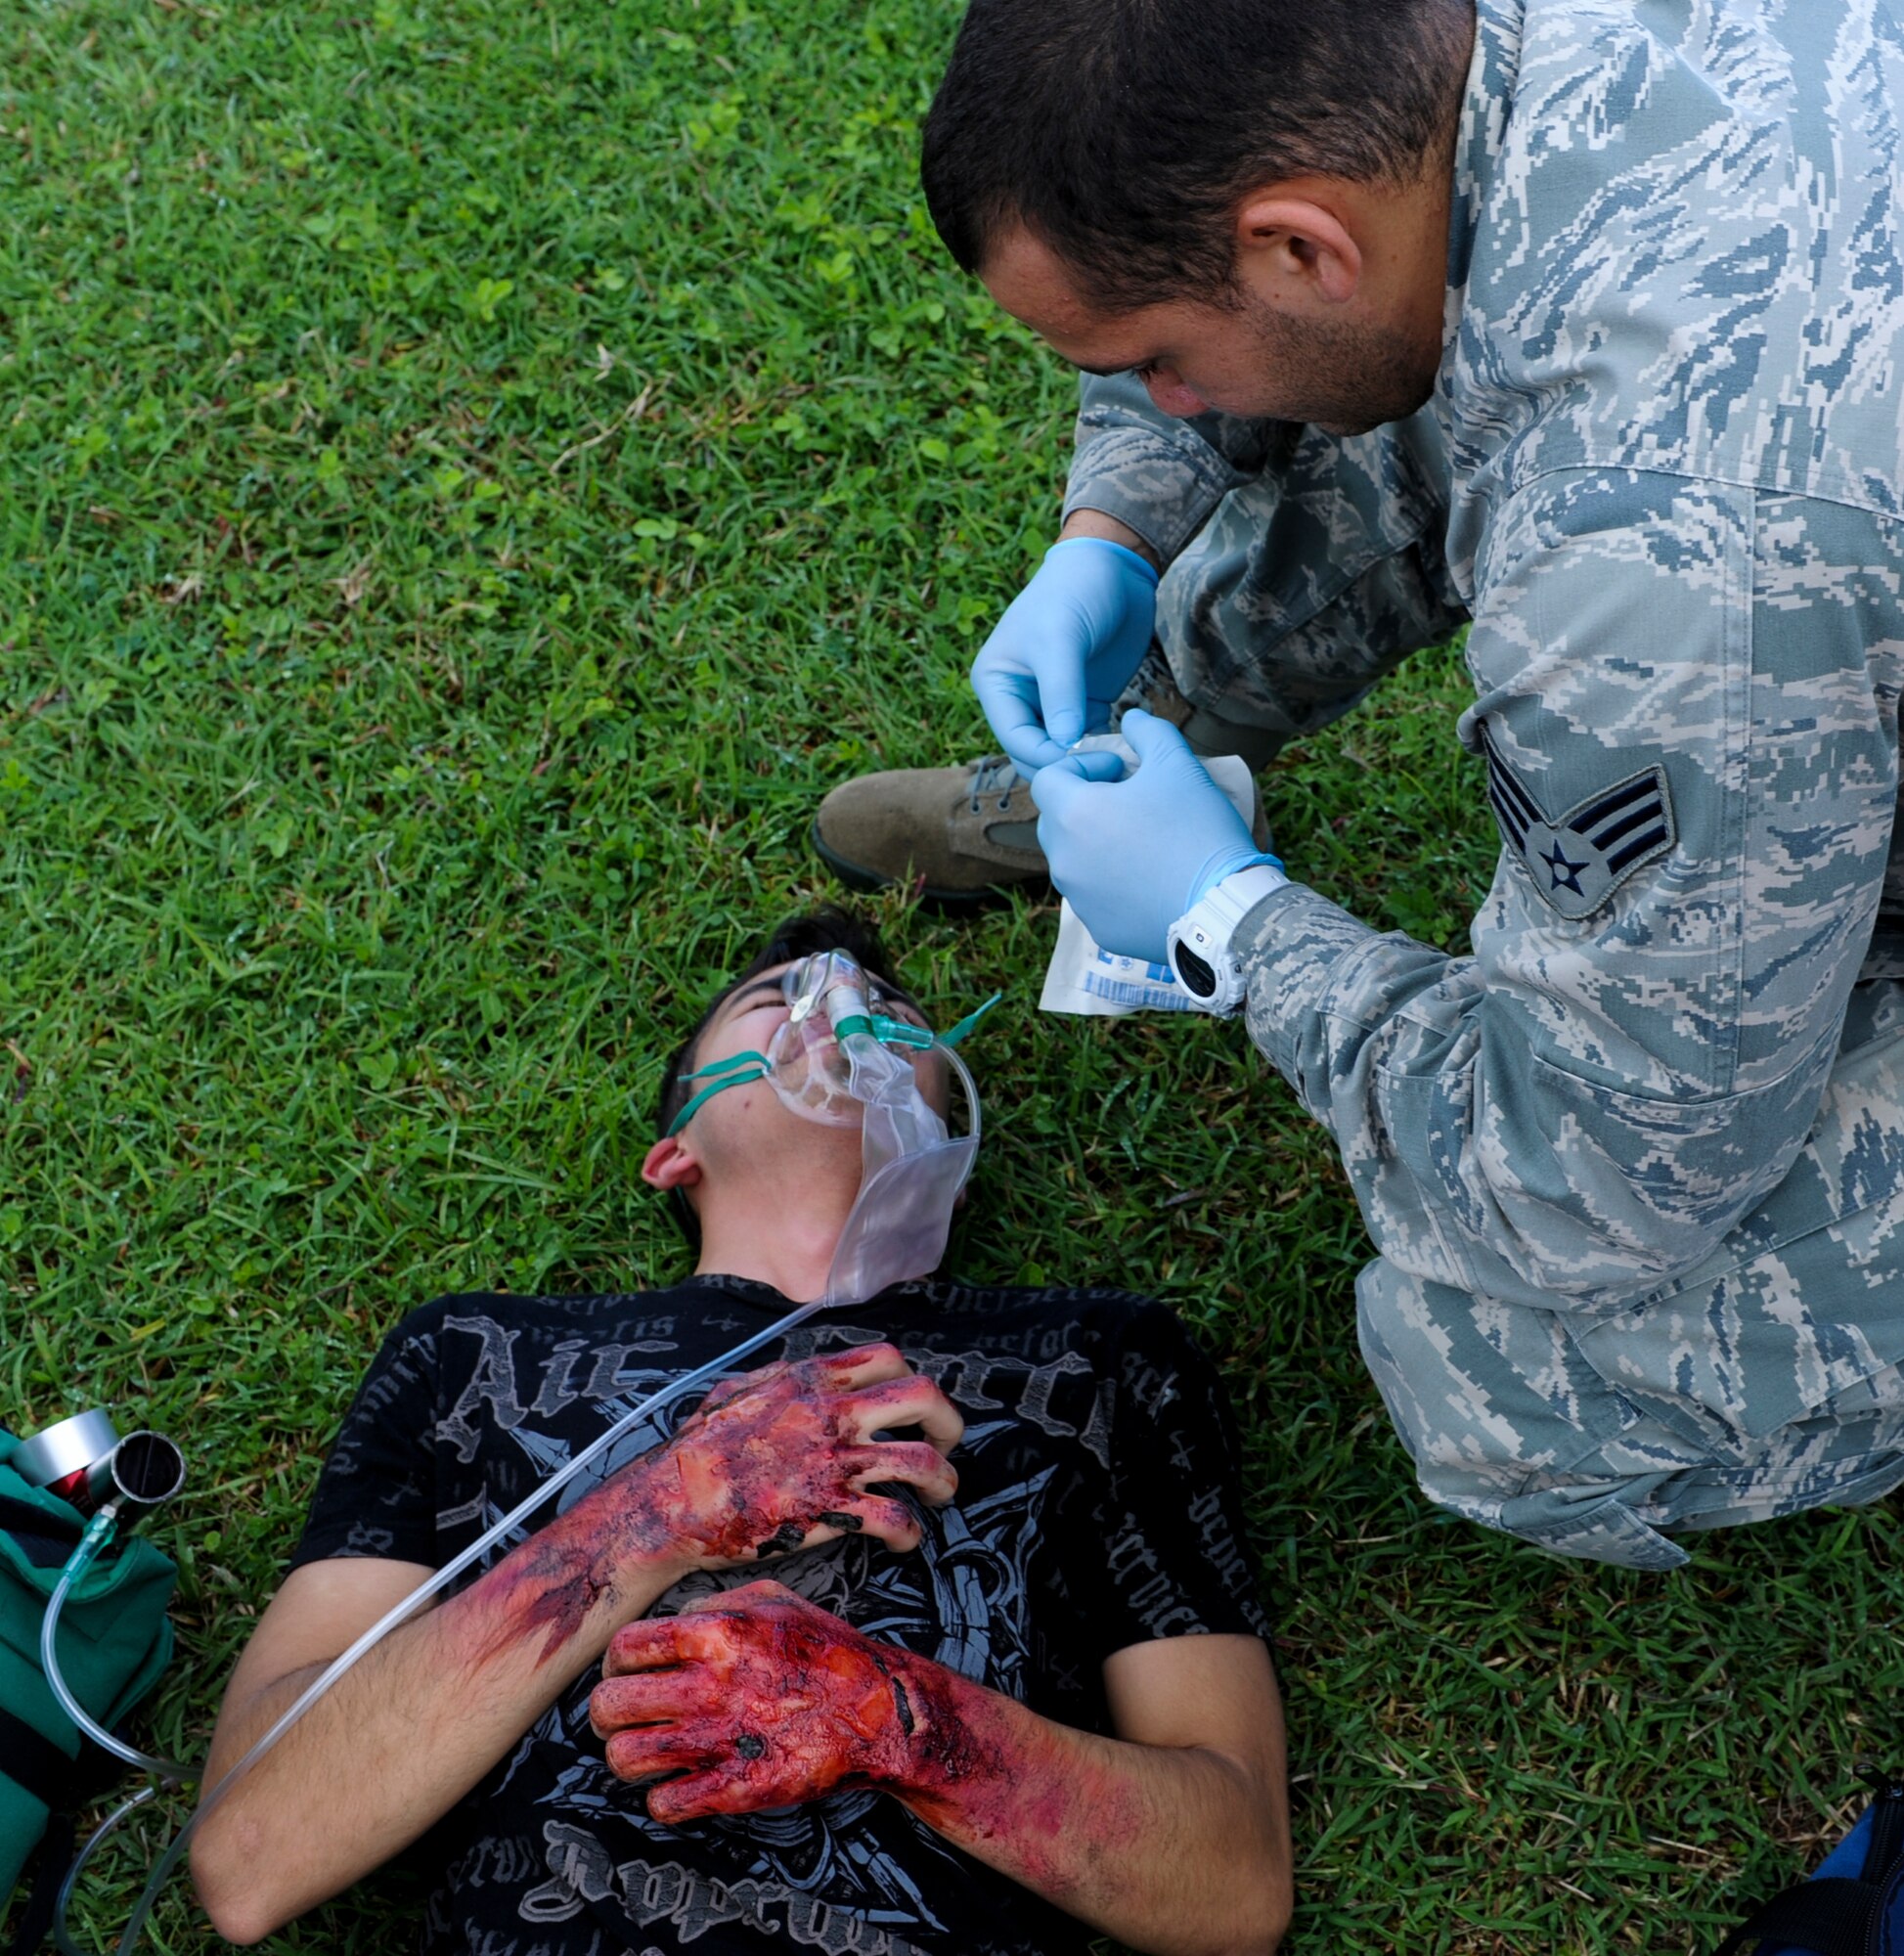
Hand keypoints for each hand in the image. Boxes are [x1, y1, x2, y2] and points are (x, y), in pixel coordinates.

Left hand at [591, 1581, 948, 1821]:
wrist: (877, 1711)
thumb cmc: (827, 1651)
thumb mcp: (773, 1599)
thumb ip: (714, 1605)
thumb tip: (674, 1621)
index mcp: (714, 1633)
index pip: (623, 1647)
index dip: (615, 1662)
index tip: (625, 1672)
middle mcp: (708, 1685)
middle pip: (608, 1704)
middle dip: (607, 1713)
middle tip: (625, 1716)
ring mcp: (719, 1740)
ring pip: (624, 1757)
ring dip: (627, 1757)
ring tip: (645, 1753)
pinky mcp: (735, 1789)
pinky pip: (663, 1804)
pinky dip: (662, 1798)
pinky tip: (679, 1784)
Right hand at [605, 1343, 960, 1574]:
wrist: (671, 1504)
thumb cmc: (697, 1451)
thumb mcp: (735, 1393)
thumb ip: (776, 1377)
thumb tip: (799, 1371)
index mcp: (810, 1380)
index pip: (887, 1358)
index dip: (911, 1379)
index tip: (912, 1407)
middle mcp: (831, 1413)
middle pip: (923, 1396)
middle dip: (948, 1422)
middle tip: (945, 1444)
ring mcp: (834, 1462)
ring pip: (923, 1461)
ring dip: (944, 1480)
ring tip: (941, 1495)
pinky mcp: (831, 1512)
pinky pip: (896, 1518)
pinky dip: (911, 1531)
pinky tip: (904, 1539)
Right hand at [970, 538, 1158, 771]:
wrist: (1113, 566)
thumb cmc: (1074, 592)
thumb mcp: (1061, 641)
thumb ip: (1061, 695)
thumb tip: (1063, 747)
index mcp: (996, 682)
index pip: (1013, 738)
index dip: (1044, 757)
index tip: (1080, 763)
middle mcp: (1018, 698)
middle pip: (1032, 752)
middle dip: (1062, 764)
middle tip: (1101, 768)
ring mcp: (1051, 703)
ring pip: (1059, 752)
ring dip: (1083, 762)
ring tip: (1114, 762)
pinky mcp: (1083, 703)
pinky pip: (1086, 741)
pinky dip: (1101, 750)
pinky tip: (1123, 750)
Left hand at [1030, 709, 1275, 964]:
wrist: (1225, 909)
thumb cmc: (1197, 830)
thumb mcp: (1178, 764)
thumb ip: (1148, 731)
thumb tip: (1132, 718)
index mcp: (1073, 815)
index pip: (1048, 778)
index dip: (1083, 765)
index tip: (1121, 772)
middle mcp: (1063, 860)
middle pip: (1057, 820)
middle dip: (1086, 804)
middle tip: (1131, 802)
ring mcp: (1079, 899)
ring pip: (1074, 860)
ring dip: (1098, 843)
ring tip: (1144, 840)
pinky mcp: (1100, 929)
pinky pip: (1096, 896)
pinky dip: (1114, 883)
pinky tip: (1152, 878)